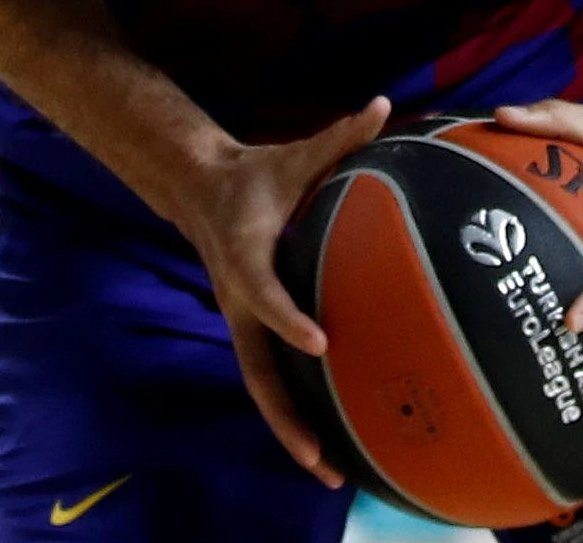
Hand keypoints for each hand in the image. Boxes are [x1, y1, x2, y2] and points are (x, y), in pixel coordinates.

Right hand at [167, 97, 389, 487]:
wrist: (199, 191)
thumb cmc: (255, 174)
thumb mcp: (292, 154)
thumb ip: (339, 136)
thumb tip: (382, 106)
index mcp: (244, 258)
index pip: (265, 294)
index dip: (288, 318)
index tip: (320, 341)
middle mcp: (240, 302)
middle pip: (257, 373)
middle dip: (287, 420)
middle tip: (322, 461)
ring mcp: (243, 323)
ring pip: (262, 389)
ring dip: (292, 434)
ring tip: (332, 475)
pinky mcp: (252, 332)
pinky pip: (272, 380)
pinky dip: (296, 415)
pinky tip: (330, 446)